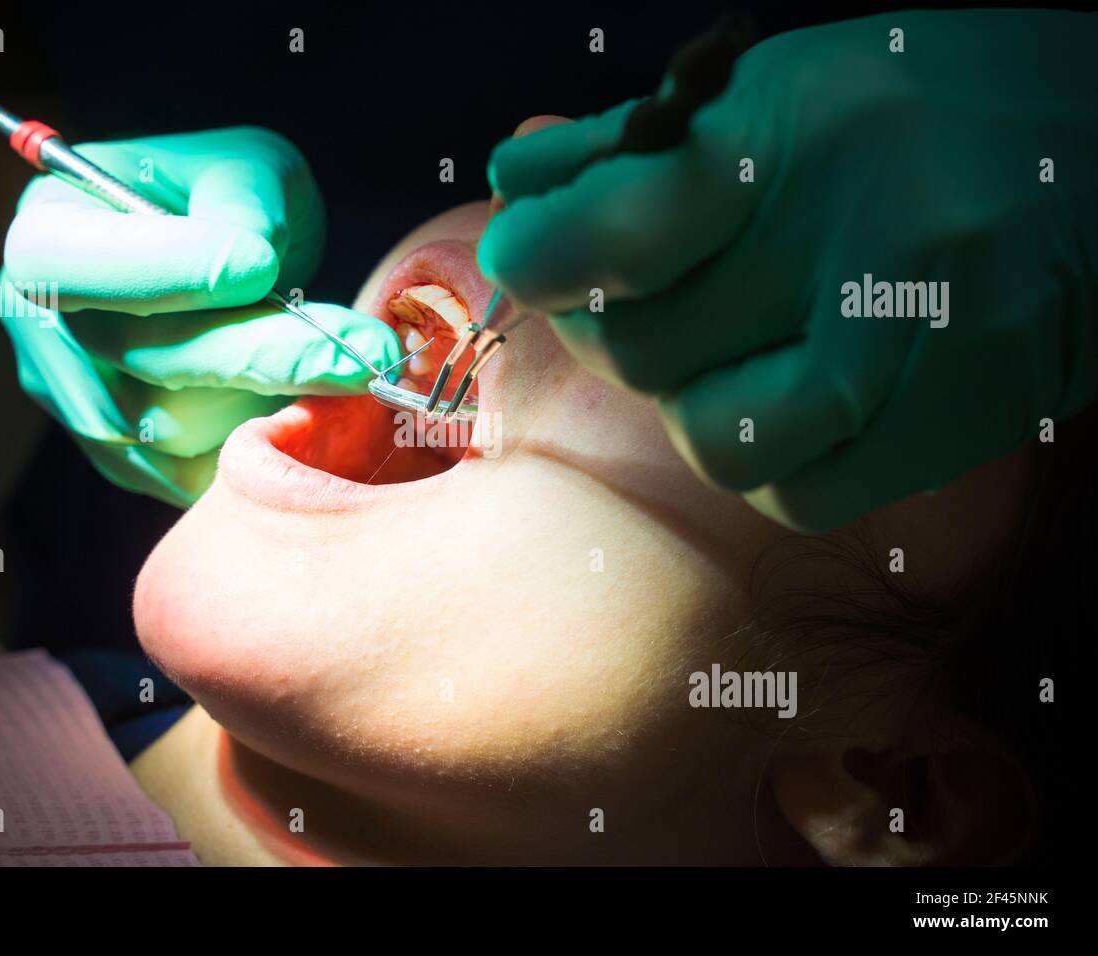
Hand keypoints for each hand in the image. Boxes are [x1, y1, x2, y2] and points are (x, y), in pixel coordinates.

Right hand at [0, 127, 398, 506]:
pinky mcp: (132, 463)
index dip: (163, 271)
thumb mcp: (247, 167)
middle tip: (363, 350)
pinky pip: (200, 476)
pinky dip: (264, 447)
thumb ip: (243, 200)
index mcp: (52, 233)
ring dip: (273, 402)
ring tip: (347, 366)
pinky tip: (318, 408)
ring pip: (178, 430)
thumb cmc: (229, 203)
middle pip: (143, 362)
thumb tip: (249, 262)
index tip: (258, 266)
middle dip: (264, 356)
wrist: (227, 267)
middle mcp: (47, 329)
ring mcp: (84, 405)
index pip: (73, 265)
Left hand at [479, 11, 1097, 530]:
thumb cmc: (918, 113)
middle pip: (647, 348)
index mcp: (803, 135)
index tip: (529, 255)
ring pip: (715, 438)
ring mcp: (914, 343)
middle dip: (610, 328)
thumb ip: (634, 142)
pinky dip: (766, 459)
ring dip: (688, 403)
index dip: (543, 254)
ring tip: (721, 352)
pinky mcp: (951, 421)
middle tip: (631, 297)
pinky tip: (789, 400)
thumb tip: (518, 178)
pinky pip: (796, 492)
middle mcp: (861, 240)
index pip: (622, 228)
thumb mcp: (776, 94)